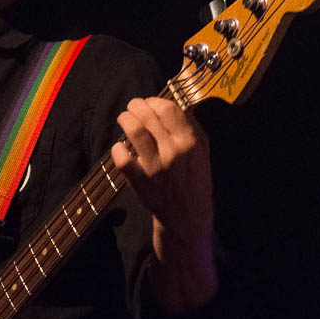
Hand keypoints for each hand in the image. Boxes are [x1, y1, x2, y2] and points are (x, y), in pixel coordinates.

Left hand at [112, 97, 212, 236]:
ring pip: (134, 130)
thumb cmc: (194, 179)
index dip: (154, 101)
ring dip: (125, 119)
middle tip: (132, 107)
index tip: (149, 103)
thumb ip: (191, 126)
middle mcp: (174, 152)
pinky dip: (117, 149)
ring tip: (124, 118)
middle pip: (148, 115)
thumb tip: (174, 103)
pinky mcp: (140, 182)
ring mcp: (156, 167)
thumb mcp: (202, 151)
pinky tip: (120, 147)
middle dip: (136, 106)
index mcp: (191, 142)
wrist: (188, 217)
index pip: (168, 108)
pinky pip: (122, 158)